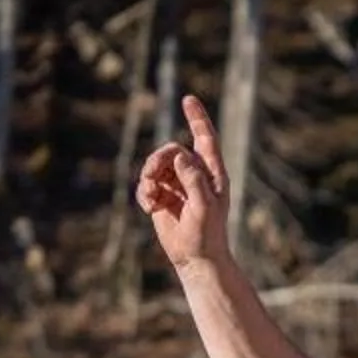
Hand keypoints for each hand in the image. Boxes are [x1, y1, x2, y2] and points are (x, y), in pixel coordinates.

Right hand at [136, 95, 235, 271]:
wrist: (196, 258)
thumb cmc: (207, 234)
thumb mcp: (204, 207)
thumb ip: (194, 180)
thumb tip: (181, 155)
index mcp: (212, 175)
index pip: (205, 140)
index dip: (197, 119)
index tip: (189, 99)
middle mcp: (196, 176)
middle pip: (170, 151)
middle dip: (157, 162)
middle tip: (152, 180)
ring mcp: (178, 185)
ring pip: (155, 165)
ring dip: (148, 179)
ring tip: (152, 198)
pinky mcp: (163, 196)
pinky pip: (146, 183)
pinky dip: (144, 193)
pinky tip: (149, 208)